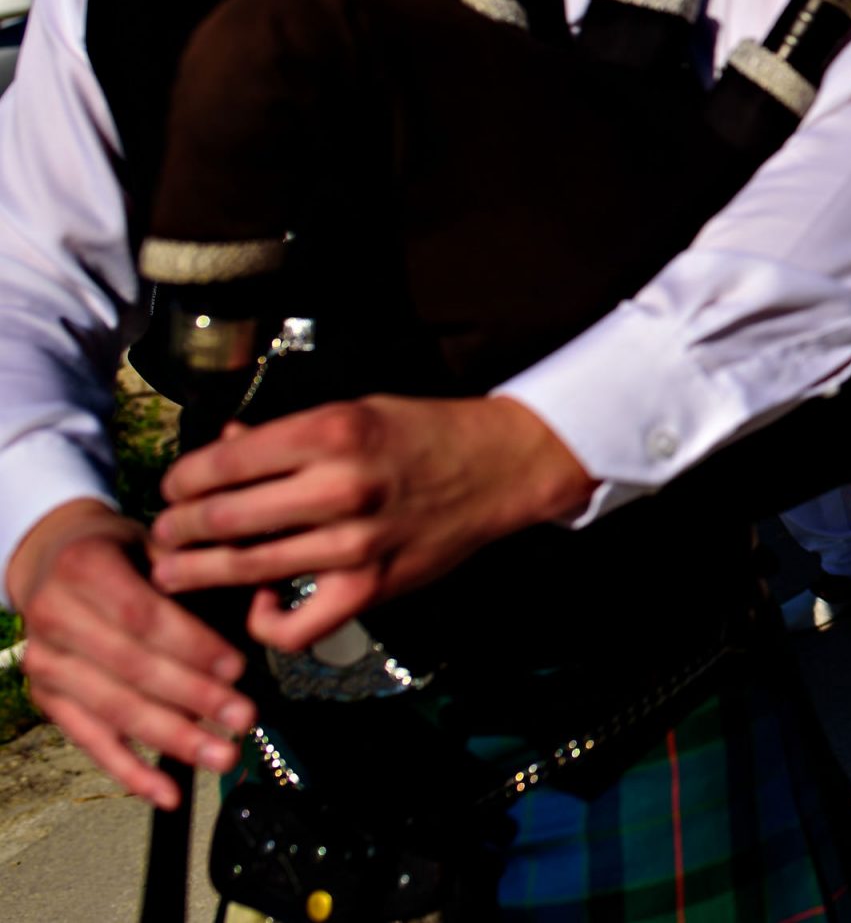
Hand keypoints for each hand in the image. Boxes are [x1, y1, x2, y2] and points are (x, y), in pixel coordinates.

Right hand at [7, 498, 252, 808]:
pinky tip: (169, 791)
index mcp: (85, 569)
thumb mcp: (161, 543)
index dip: (191, 646)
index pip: (142, 616)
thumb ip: (199, 571)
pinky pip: (90, 741)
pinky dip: (130, 771)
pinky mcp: (47, 699)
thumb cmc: (124, 553)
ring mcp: (45, 663)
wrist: (54, 559)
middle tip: (243, 719)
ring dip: (172, 739)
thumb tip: (264, 600)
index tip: (237, 668)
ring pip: (114, 710)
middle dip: (193, 699)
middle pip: (131, 669)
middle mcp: (54, 617)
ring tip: (223, 755)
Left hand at [148, 396, 597, 651]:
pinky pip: (294, 625)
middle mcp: (339, 486)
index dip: (180, 481)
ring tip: (174, 572)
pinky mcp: (372, 588)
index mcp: (331, 431)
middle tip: (162, 535)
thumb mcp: (355, 411)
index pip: (222, 464)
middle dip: (176, 530)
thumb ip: (287, 435)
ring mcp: (355, 543)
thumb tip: (220, 450)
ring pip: (245, 570)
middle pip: (221, 519)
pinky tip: (255, 604)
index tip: (171, 489)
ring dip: (196, 574)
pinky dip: (262, 622)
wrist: (501, 466)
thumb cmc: (423, 432)